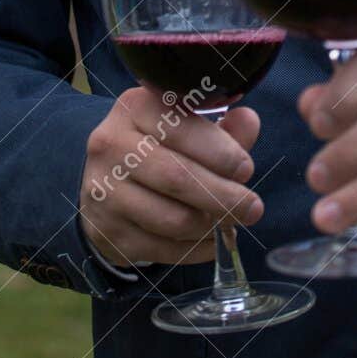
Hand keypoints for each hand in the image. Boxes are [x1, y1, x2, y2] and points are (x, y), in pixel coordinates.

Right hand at [78, 86, 263, 267]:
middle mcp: (111, 146)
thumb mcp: (187, 126)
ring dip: (211, 226)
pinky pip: (163, 249)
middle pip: (178, 178)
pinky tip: (210, 240)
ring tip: (230, 222)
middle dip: (224, 196)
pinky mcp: (107, 232)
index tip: (246, 169)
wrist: (108, 184)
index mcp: (134, 108)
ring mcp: (103, 191)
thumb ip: (223, 128)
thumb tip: (249, 122)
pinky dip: (196, 249)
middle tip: (253, 208)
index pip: (181, 129)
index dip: (221, 152)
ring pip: (173, 219)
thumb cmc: (160, 147)